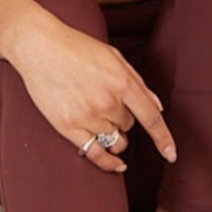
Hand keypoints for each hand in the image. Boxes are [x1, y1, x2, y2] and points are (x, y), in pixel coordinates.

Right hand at [7, 17, 176, 171]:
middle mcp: (107, 102)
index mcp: (121, 82)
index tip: (171, 155)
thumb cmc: (77, 48)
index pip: (151, 117)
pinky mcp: (67, 126)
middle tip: (105, 100)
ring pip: (114, 139)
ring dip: (113, 133)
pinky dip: (108, 161)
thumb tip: (156, 106)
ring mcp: (87, 115)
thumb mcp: (114, 57)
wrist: (40, 47)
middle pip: (129, 126)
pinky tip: (116, 164)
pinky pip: (95, 153)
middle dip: (124, 118)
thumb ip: (137, 82)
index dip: (163, 139)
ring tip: (99, 117)